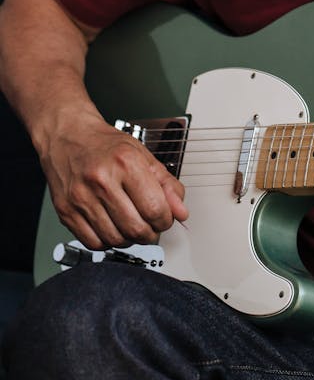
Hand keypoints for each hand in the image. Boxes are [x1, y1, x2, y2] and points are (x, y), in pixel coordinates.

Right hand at [41, 110, 188, 250]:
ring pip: (116, 239)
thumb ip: (166, 184)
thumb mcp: (142, 155)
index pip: (155, 208)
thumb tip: (180, 211)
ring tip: (131, 224)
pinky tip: (112, 227)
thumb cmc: (105, 145)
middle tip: (151, 224)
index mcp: (125, 162)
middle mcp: (101, 180)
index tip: (165, 217)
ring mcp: (81, 198)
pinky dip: (108, 241)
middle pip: (136, 228)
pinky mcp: (66, 212)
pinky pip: (93, 243)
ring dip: (130, 239)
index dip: (166, 219)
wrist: (67, 136)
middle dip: (150, 233)